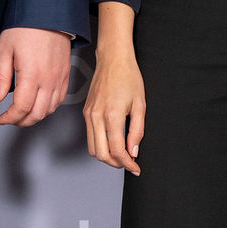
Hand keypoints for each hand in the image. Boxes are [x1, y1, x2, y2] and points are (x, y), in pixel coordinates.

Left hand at [0, 28, 70, 125]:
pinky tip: (39, 104)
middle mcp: (48, 79)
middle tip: (10, 119)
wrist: (48, 13)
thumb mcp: (4, 48)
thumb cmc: (26, 27)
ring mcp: (59, 78)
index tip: (1, 118)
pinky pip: (60, 99)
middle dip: (21, 121)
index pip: (21, 108)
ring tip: (23, 113)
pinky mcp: (66, 75)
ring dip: (35, 116)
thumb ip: (1, 77)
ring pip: (50, 110)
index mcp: (32, 74)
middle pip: (37, 114)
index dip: (9, 118)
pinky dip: (49, 107)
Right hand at [83, 47, 145, 174]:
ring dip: (107, 156)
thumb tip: (133, 151)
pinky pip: (90, 136)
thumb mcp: (140, 105)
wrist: (113, 59)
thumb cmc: (128, 77)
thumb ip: (137, 131)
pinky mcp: (86, 112)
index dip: (128, 164)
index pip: (117, 151)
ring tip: (121, 153)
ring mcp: (89, 114)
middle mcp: (96, 117)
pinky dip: (100, 144)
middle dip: (117, 163)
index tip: (136, 168)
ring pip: (93, 148)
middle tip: (129, 162)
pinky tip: (113, 141)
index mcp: (112, 115)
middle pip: (102, 155)